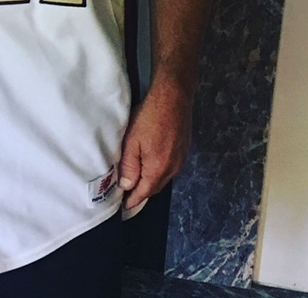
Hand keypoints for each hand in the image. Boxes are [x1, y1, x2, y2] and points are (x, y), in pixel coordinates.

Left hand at [117, 78, 192, 209]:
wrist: (173, 98)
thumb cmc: (148, 118)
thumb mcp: (132, 141)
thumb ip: (129, 166)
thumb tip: (126, 187)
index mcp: (158, 170)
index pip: (144, 193)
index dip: (133, 201)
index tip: (124, 209)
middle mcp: (173, 170)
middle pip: (154, 187)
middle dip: (141, 192)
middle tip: (127, 194)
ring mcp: (181, 161)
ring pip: (163, 178)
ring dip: (150, 181)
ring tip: (137, 180)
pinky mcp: (184, 151)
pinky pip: (170, 168)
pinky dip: (159, 171)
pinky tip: (151, 165)